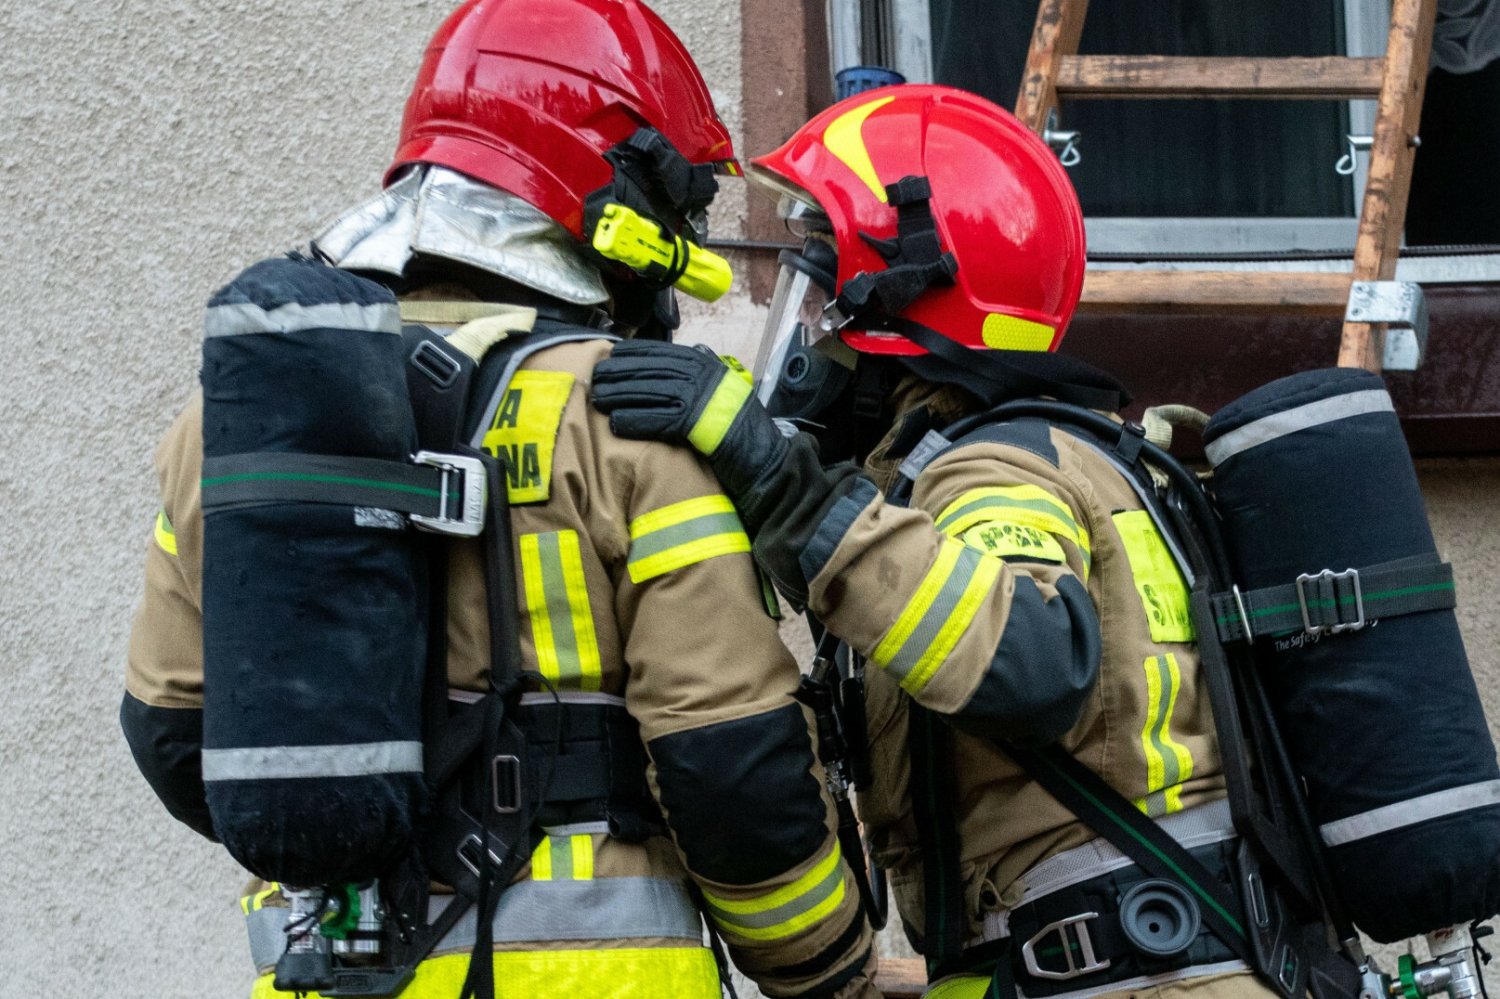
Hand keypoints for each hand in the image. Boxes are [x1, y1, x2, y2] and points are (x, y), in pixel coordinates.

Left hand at [591, 340, 754, 456]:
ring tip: (598, 401)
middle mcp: (699, 374)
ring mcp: (696, 396)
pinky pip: (655, 419)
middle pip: (648, 370)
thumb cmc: (738, 422)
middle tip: (595, 380)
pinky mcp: (693, 422)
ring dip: (619, 396)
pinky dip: (634, 421)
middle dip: (618, 374)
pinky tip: (616, 424)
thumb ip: (704, 368)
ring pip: (647, 392)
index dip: (631, 354)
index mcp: (703, 362)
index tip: (610, 357)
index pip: (658, 351)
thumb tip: (689, 351)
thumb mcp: (724, 385)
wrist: (761, 452)